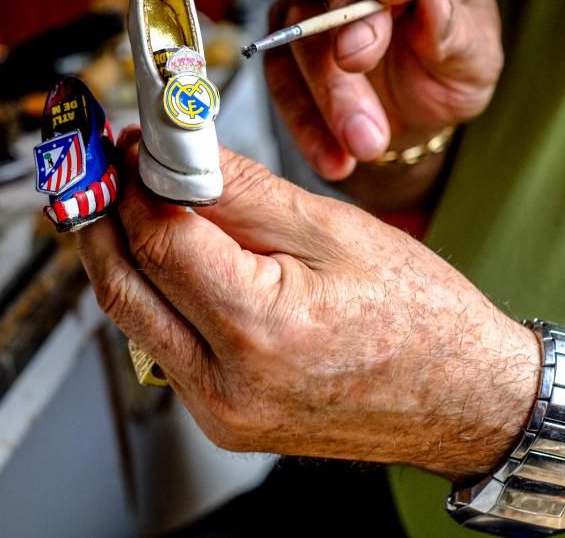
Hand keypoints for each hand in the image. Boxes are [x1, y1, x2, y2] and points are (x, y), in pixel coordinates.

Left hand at [79, 131, 537, 476]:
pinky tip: (169, 260)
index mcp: (261, 329)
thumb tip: (173, 154)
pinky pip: (163, 348)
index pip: (160, 241)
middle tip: (100, 169)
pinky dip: (155, 296)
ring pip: (135, 319)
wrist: (464, 398)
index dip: (134, 182)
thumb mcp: (333, 229)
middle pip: (124, 287)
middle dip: (101, 218)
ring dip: (122, 256)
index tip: (129, 145)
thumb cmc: (422, 316)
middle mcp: (228, 385)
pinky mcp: (223, 420)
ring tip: (130, 204)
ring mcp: (221, 412)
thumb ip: (240, 191)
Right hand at [267, 0, 502, 180]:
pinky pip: (282, 80)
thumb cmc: (449, 66)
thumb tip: (431, 6)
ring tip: (365, 143)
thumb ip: (456, 34)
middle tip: (357, 64)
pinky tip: (334, 159)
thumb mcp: (474, 60)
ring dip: (329, 93)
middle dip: (347, 26)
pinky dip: (306, 124)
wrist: (414, 107)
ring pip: (301, 33)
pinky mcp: (285, 43)